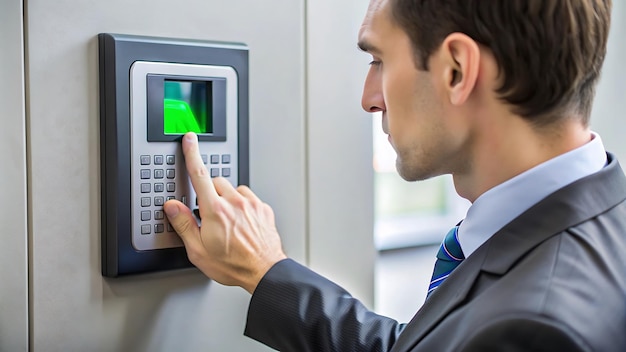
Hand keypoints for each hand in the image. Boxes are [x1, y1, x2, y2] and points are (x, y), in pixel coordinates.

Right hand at [163, 132, 286, 293]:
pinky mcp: (263, 208)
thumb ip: (184, 224)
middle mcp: (235, 202)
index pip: (199, 175)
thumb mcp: (198, 251)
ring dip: (227, 199)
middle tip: (209, 214)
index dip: (192, 154)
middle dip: (209, 193)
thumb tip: (173, 207)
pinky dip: (242, 205)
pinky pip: (248, 198)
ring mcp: (252, 204)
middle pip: (216, 182)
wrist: (264, 271)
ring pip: (233, 189)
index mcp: (215, 210)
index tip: (189, 140)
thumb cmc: (233, 264)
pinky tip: (241, 222)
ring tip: (227, 221)